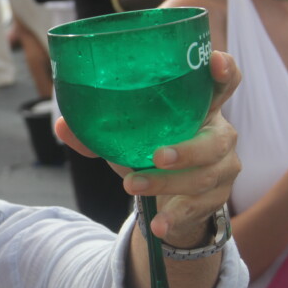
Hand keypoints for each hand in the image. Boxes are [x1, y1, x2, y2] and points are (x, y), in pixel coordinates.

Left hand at [56, 51, 241, 245]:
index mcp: (201, 109)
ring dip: (165, 183)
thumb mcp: (129, 141)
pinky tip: (158, 224)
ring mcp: (223, 168)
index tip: (213, 62)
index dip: (225, 71)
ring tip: (132, 186)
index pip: (225, 83)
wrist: (170, 202)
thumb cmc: (152, 155)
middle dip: (188, 149)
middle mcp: (220, 135)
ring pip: (203, 176)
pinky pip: (198, 207)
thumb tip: (62, 125)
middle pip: (216, 140)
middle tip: (158, 156)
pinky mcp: (217, 198)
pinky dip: (174, 217)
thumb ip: (98, 133)